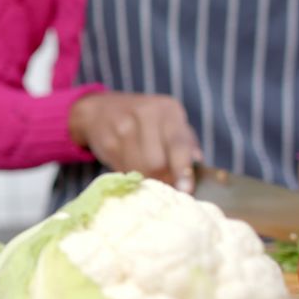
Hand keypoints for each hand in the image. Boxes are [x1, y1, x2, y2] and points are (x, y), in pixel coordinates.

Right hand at [69, 91, 201, 190]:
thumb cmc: (145, 119)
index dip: (182, 169)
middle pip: (157, 162)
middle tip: (166, 184)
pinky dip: (131, 173)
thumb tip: (198, 165)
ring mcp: (123, 127)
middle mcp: (145, 114)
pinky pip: (123, 169)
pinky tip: (132, 165)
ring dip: (146, 178)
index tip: (186, 190)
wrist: (101, 109)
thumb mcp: (170, 120)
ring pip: (139, 168)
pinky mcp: (107, 141)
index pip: (178, 143)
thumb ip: (186, 141)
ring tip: (149, 174)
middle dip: (164, 178)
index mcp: (168, 109)